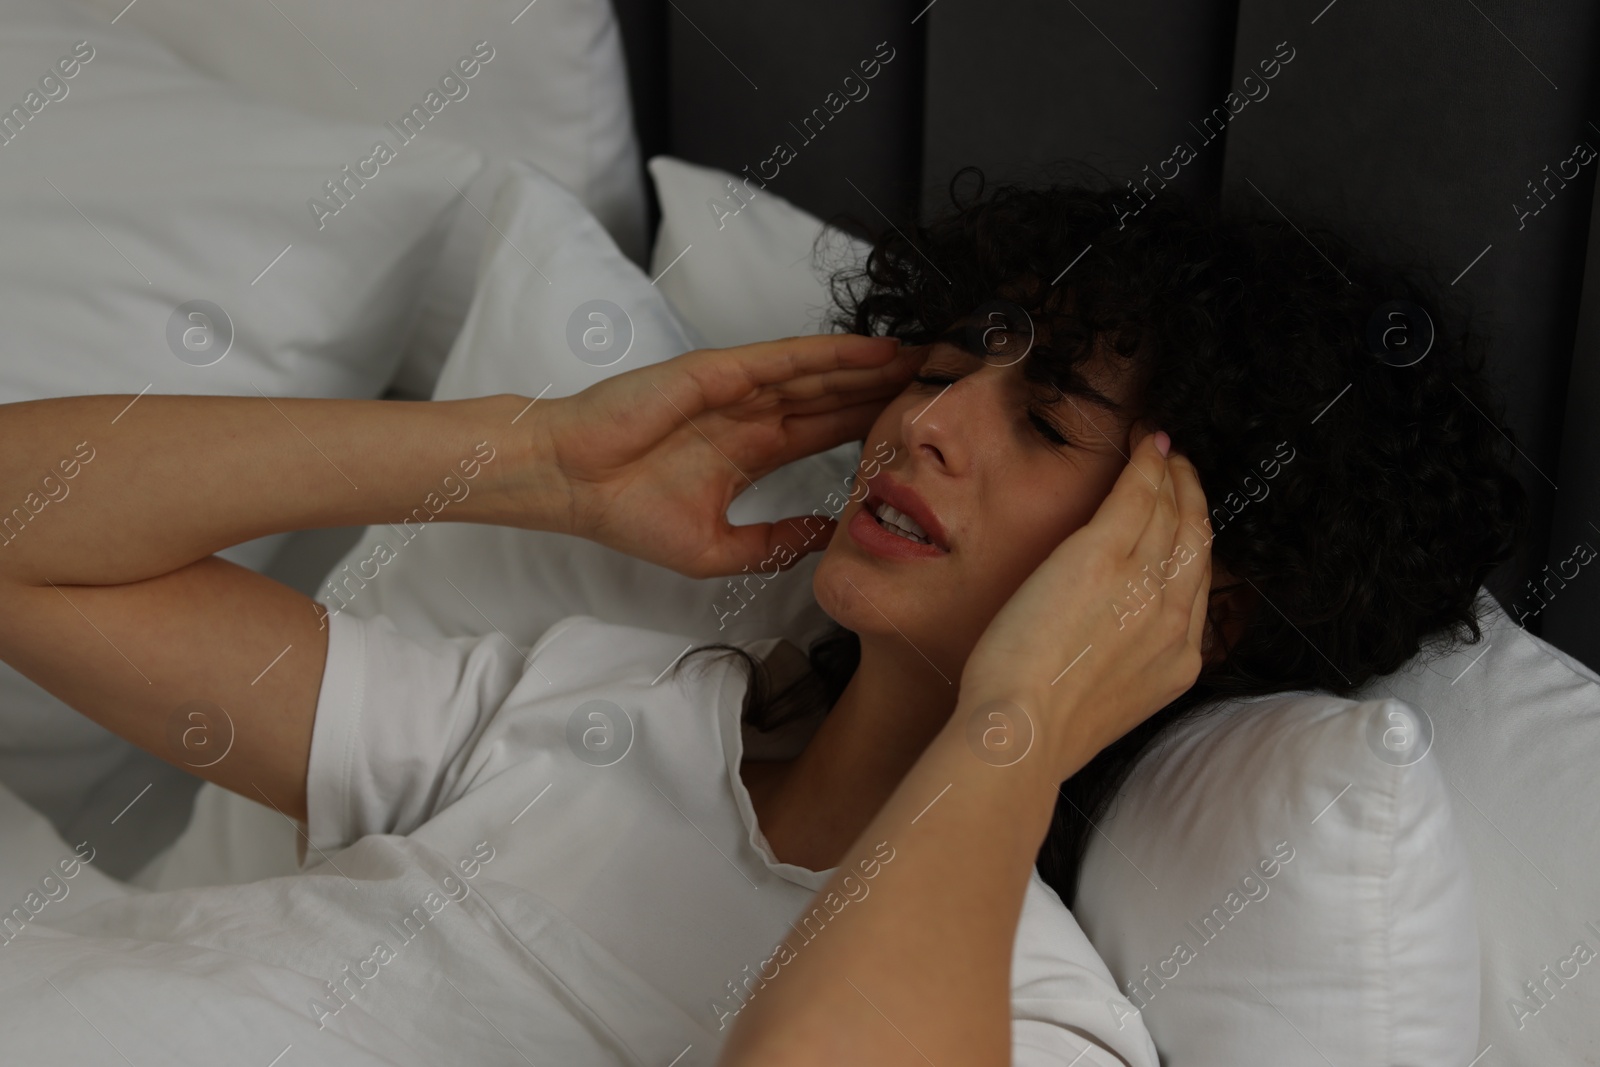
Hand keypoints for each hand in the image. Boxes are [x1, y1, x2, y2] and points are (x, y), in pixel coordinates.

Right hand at [531, 334, 919, 578]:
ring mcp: (737, 391)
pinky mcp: (719, 373)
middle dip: (885, 390)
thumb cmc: (628, 514)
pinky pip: (786, 360)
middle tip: (943, 381)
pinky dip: (831, 353)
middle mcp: (751, 415)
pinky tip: (874, 351)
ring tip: (925, 359)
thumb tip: (829, 542)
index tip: (919, 427)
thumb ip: (776, 544)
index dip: (873, 426)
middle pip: (835, 397)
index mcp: (751, 451)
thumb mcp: (718, 549)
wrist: (572, 485)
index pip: (828, 433)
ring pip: (820, 374)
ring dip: (872, 366)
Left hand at [956, 430, 1213, 780]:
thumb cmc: (1042, 729)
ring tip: (1160, 451)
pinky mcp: (1102, 556)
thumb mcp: (1109, 702)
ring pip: (1170, 512)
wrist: (1022, 734)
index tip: (1184, 516)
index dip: (1193, 541)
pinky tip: (1144, 444)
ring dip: (1169, 473)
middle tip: (1179, 467)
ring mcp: (1143, 583)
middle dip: (1190, 496)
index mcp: (1180, 659)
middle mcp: (1175, 617)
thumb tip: (1111, 637)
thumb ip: (1127, 663)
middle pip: (1194, 540)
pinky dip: (1145, 465)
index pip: (1198, 583)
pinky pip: (1136, 495)